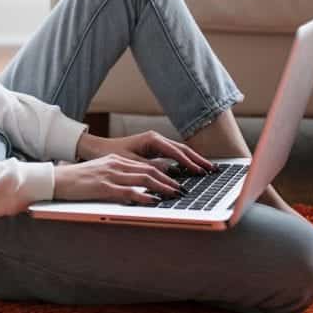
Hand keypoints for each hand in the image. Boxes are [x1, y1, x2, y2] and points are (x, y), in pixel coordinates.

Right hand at [53, 153, 184, 204]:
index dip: (164, 173)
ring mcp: (110, 175)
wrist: (57, 179)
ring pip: (143, 179)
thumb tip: (137, 186)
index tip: (177, 182)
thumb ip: (118, 176)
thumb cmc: (77, 179)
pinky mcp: (103, 187)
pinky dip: (143, 196)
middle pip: (149, 170)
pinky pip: (128, 191)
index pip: (146, 165)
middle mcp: (116, 164)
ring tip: (175, 195)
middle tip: (183, 190)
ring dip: (162, 187)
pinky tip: (153, 201)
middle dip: (169, 180)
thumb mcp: (101, 172)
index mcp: (116, 160)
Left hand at [79, 130, 215, 175]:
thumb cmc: (113, 154)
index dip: (189, 163)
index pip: (176, 152)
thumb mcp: (131, 163)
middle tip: (213, 170)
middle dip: (198, 159)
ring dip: (194, 161)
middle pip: (183, 149)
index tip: (200, 172)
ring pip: (180, 152)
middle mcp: (156, 139)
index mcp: (152, 139)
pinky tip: (194, 170)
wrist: (100, 149)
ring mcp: (157, 143)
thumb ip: (150, 167)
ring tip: (209, 170)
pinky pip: (174, 156)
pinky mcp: (155, 150)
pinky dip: (185, 162)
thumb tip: (170, 173)